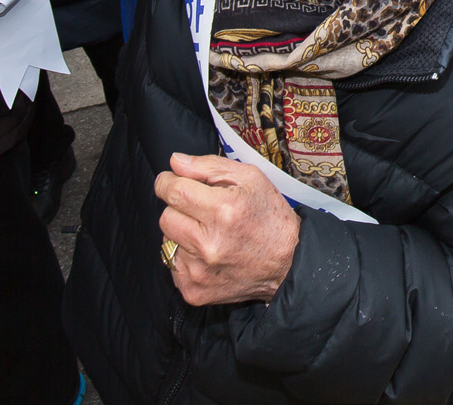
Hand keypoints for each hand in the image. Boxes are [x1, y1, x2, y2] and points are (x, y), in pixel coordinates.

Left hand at [154, 153, 299, 305]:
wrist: (287, 265)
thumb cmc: (269, 217)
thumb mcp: (250, 179)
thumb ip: (208, 166)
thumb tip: (174, 162)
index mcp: (224, 210)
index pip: (173, 191)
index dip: (167, 182)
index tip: (170, 181)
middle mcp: (209, 243)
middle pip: (166, 216)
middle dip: (178, 208)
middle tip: (200, 209)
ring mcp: (199, 271)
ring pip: (167, 241)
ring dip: (182, 233)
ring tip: (208, 233)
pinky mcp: (193, 290)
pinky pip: (173, 265)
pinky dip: (185, 257)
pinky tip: (207, 254)